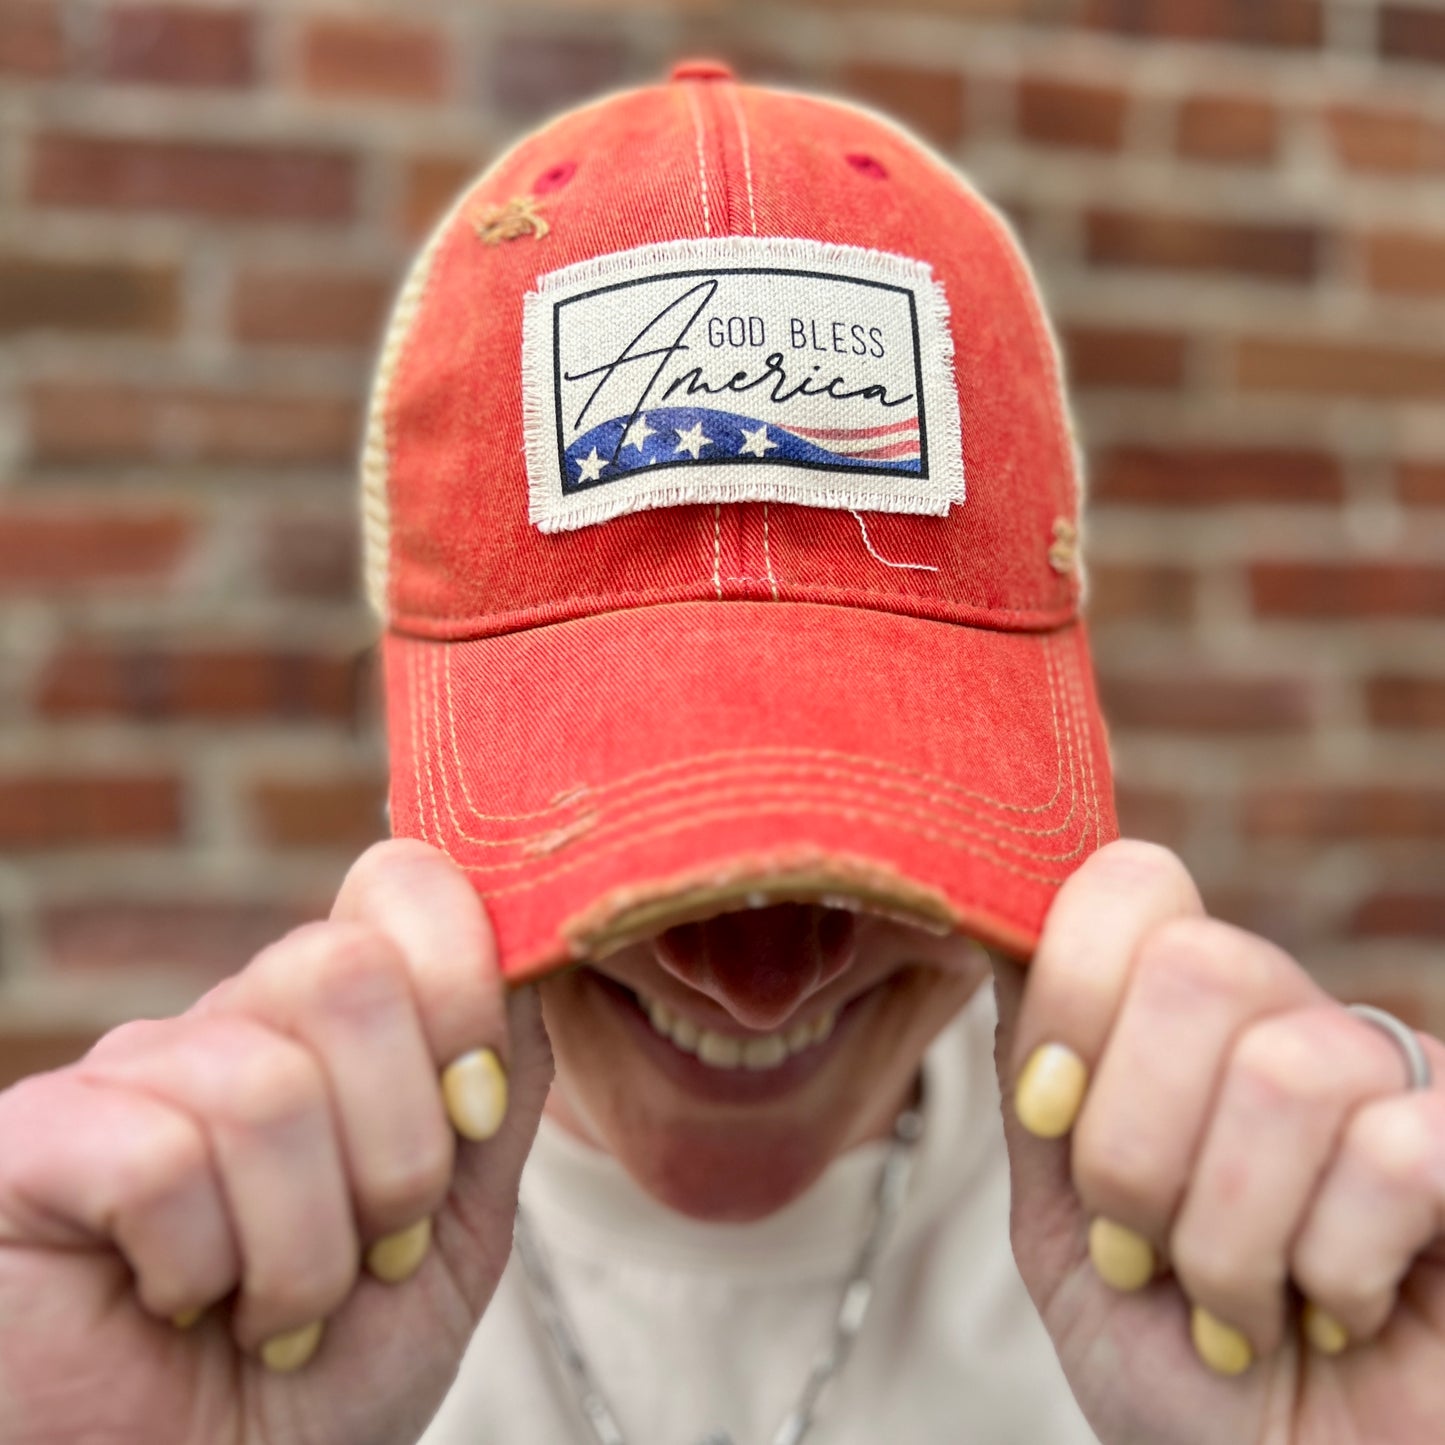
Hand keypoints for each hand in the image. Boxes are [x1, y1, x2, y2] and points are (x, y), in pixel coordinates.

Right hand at [0, 839, 552, 1444]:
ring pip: (268, 1087)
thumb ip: (501, 1085)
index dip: (466, 985)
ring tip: (274, 1310)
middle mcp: (235, 1023)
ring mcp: (132, 1072)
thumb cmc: (321, 1380)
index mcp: (338, 1029)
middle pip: (351, 971)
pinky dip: (200, 1270)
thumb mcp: (456, 1228)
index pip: (407, 890)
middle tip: (372, 1251)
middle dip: (398, 1149)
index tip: (474, 1111)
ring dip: (303, 1248)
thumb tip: (534, 950)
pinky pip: (161, 1158)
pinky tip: (177, 1306)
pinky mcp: (39, 1138)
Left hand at [994, 839, 1444, 1444]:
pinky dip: (1333, 1270)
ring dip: (1227, 1235)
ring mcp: (1396, 1081)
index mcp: (1177, 1016)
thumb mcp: (1059, 1220)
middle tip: (1143, 1241)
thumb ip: (1034, 1080)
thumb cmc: (1173, 1365)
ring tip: (1237, 1298)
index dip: (1071, 992)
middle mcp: (1289, 1020)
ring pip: (1286, 1072)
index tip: (1050, 1110)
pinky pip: (1399, 1154)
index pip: (1131, 884)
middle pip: (1195, 966)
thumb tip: (994, 926)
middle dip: (1133, 1142)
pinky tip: (1338, 1309)